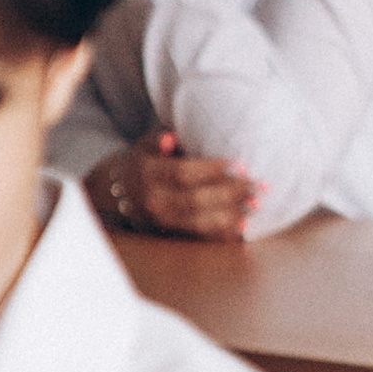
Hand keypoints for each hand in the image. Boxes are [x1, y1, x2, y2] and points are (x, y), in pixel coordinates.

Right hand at [88, 132, 261, 240]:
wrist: (115, 192)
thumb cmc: (140, 161)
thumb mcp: (145, 145)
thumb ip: (160, 139)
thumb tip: (173, 137)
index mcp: (149, 173)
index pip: (183, 173)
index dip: (212, 170)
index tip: (240, 165)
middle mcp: (154, 199)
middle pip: (195, 199)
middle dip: (230, 193)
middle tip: (258, 187)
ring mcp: (161, 219)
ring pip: (198, 220)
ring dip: (230, 215)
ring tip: (255, 207)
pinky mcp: (168, 231)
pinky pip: (197, 234)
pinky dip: (221, 233)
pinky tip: (242, 228)